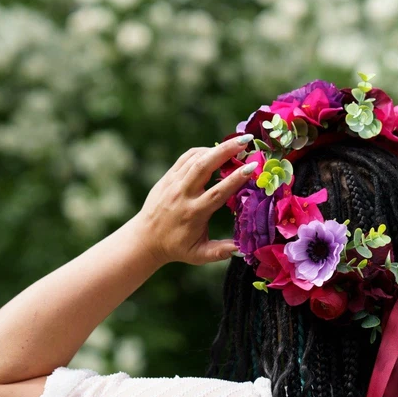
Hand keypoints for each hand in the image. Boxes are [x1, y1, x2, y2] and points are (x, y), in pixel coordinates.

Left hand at [132, 135, 255, 265]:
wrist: (145, 239)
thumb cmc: (177, 248)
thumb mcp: (199, 255)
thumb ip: (220, 252)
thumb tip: (243, 248)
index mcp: (194, 213)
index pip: (217, 192)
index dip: (235, 179)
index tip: (252, 167)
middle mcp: (183, 195)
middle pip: (205, 166)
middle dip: (226, 151)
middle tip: (246, 140)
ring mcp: (173, 183)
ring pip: (195, 158)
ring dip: (217, 148)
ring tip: (236, 143)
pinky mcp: (167, 177)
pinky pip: (186, 158)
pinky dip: (202, 151)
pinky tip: (215, 152)